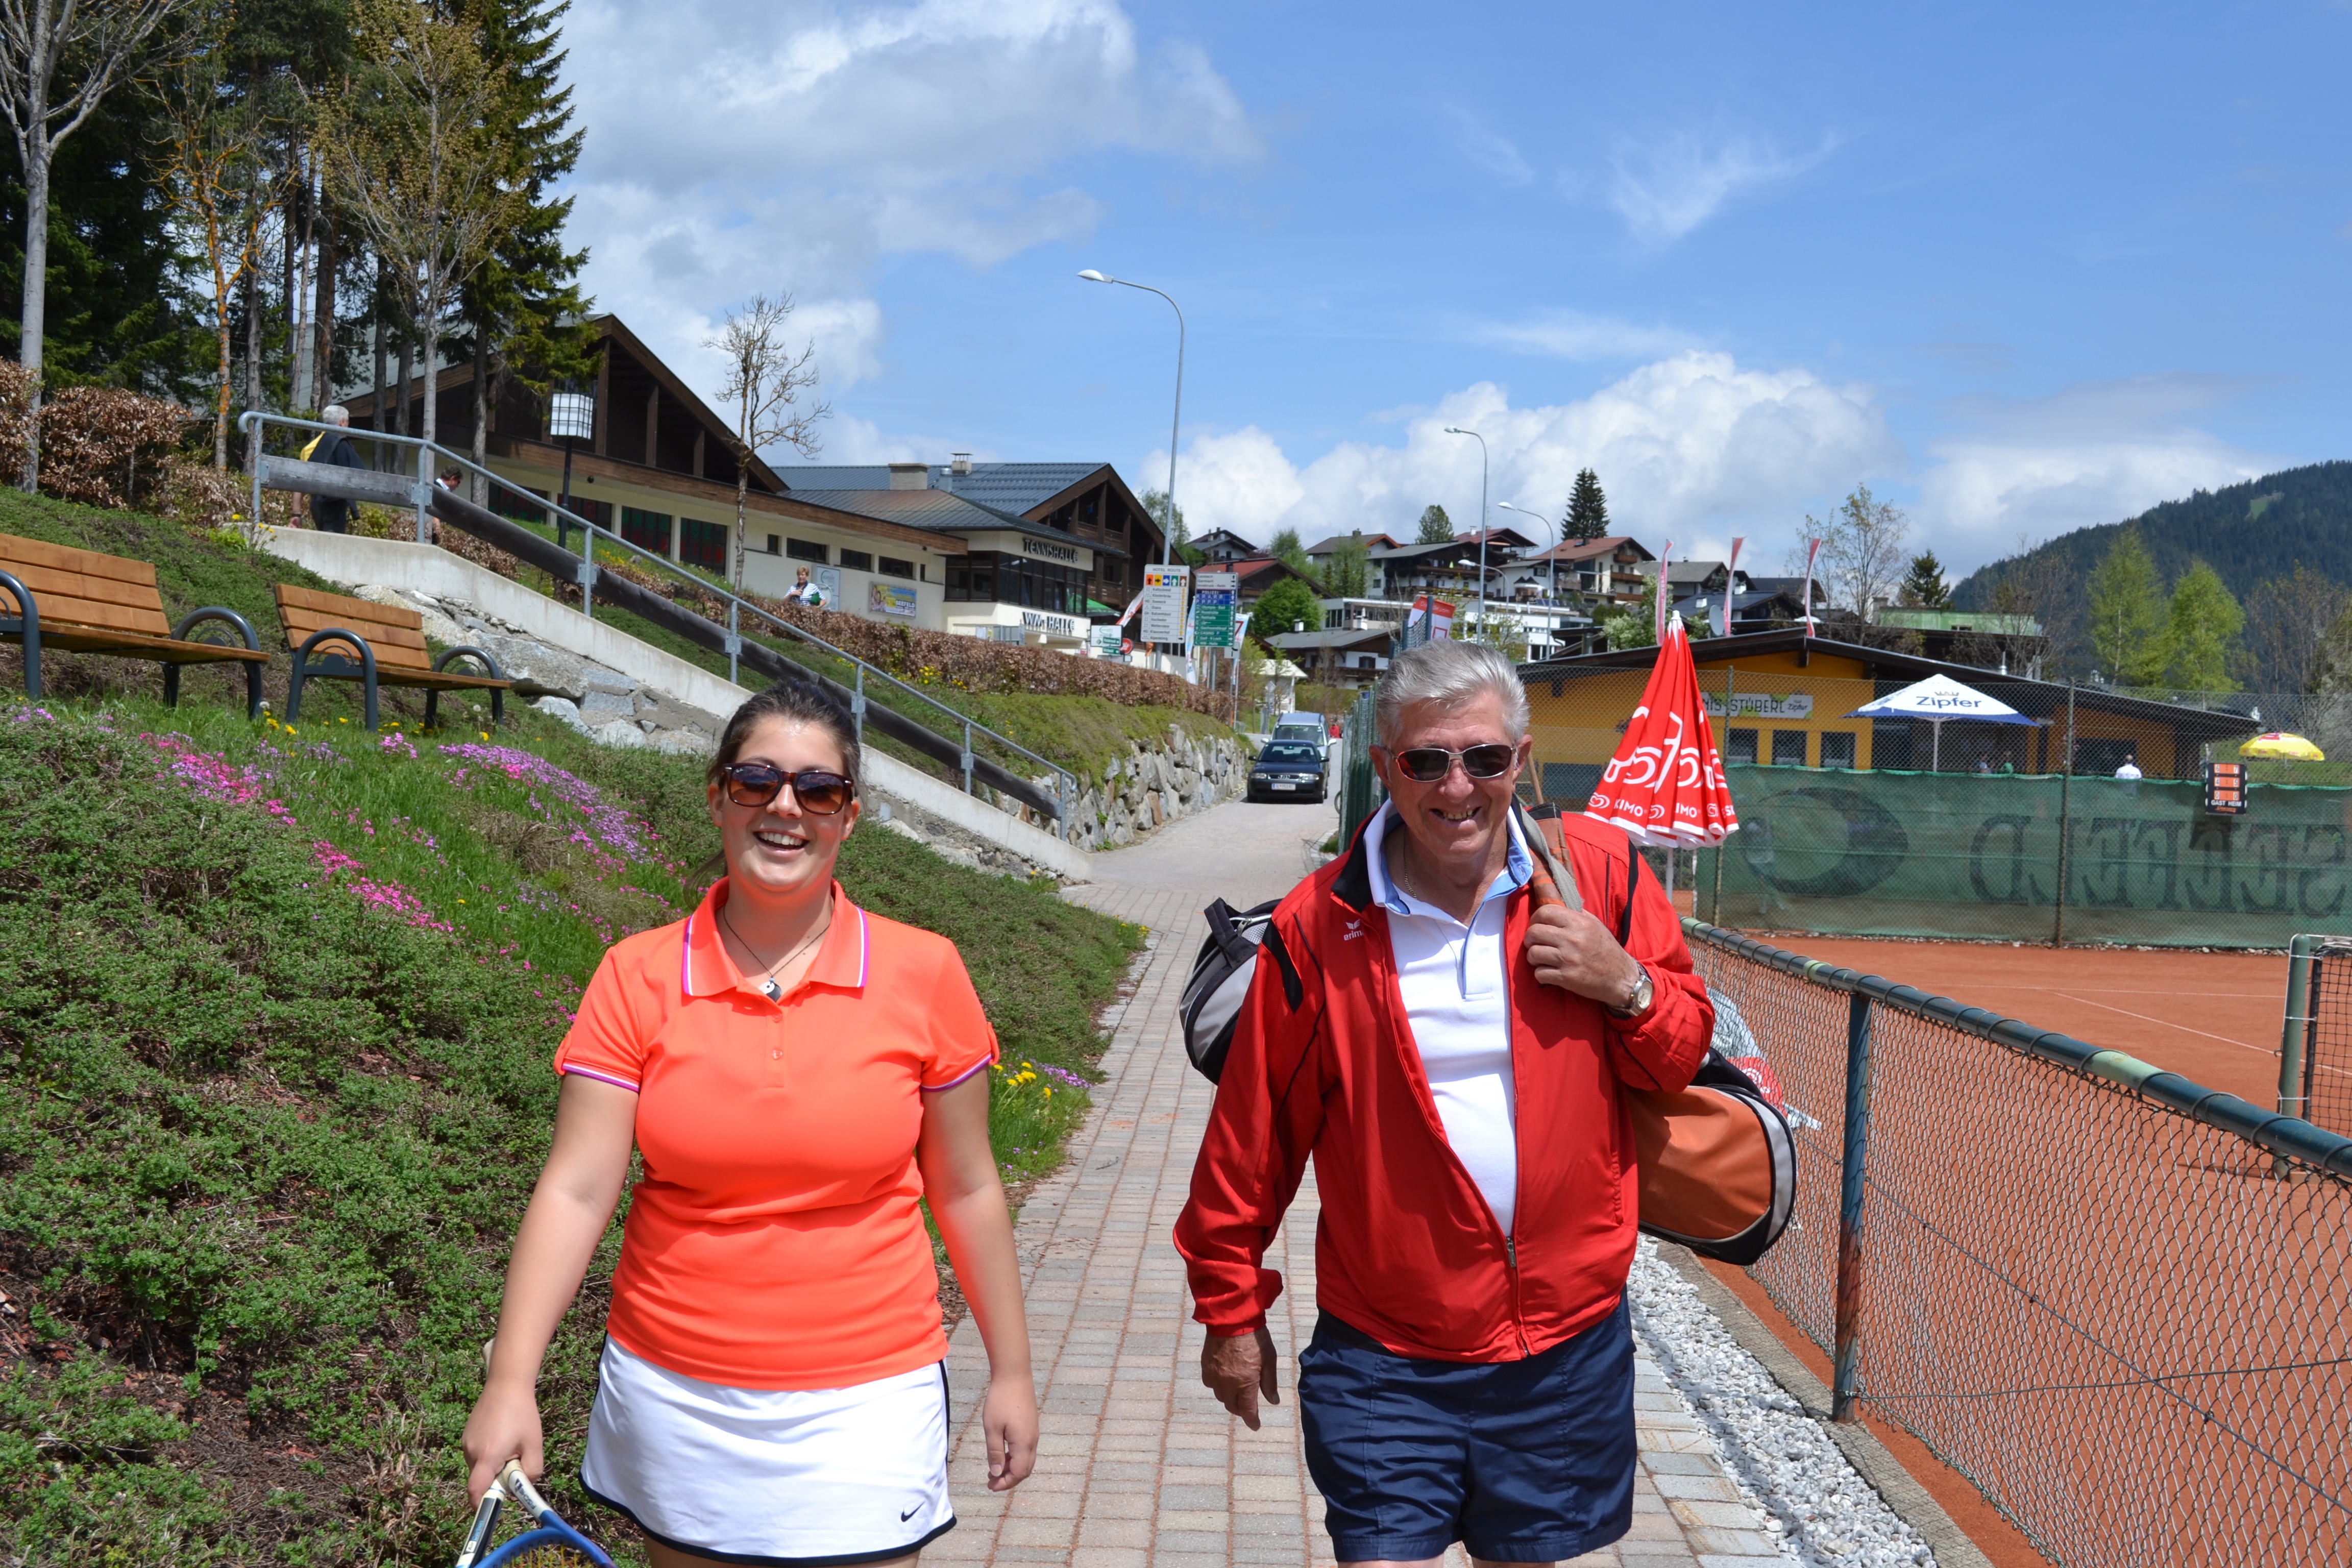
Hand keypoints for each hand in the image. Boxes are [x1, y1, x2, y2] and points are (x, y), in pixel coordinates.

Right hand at [461, 1379, 542, 1504]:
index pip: (476, 1490)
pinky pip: (477, 1456)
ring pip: (479, 1468)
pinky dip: (488, 1455)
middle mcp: (471, 1451)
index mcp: (487, 1456)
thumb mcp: (535, 1444)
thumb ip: (531, 1471)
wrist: (506, 1384)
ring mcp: (466, 1443)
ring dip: (493, 1465)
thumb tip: (522, 1487)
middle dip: (497, 1479)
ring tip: (509, 1443)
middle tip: (515, 1460)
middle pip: (481, 1480)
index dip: (482, 1504)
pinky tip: (501, 1436)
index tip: (491, 1509)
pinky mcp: (465, 1437)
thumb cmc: (522, 1414)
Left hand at [982, 1369, 1038, 1491]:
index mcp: (1024, 1443)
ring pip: (1026, 1459)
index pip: (1018, 1473)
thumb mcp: (992, 1428)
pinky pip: (1026, 1449)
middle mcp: (1032, 1440)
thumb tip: (996, 1473)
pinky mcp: (1031, 1425)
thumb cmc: (1000, 1401)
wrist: (1014, 1375)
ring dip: (1012, 1468)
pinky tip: (1002, 1453)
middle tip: (992, 1481)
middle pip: (1025, 1469)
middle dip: (1009, 1478)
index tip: (990, 1486)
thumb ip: (995, 1452)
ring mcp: (1033, 1432)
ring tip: (994, 1469)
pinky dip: (1015, 1457)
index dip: (1005, 1483)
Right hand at [1200, 1327, 1279, 1429]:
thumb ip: (1269, 1383)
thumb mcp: (1269, 1360)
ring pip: (1220, 1396)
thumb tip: (1272, 1401)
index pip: (1247, 1411)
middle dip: (1241, 1410)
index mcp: (1244, 1383)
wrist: (1232, 1318)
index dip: (1252, 1420)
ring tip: (1237, 1393)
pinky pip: (1209, 1383)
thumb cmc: (1254, 1338)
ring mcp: (1214, 1375)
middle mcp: (1227, 1383)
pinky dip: (1217, 1386)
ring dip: (1229, 1398)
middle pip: (1232, 1406)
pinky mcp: (1205, 1365)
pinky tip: (1223, 1380)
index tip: (1255, 1425)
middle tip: (1248, 1407)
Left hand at [1524, 901, 1644, 1010]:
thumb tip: (1556, 903)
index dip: (1535, 918)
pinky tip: (1548, 972)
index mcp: (1580, 922)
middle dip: (1530, 939)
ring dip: (1533, 957)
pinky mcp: (1566, 978)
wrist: (1621, 978)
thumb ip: (1576, 914)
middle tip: (1535, 943)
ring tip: (1541, 958)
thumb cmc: (1607, 950)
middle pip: (1534, 932)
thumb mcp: (1595, 925)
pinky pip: (1539, 973)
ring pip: (1533, 953)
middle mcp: (1573, 939)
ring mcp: (1568, 959)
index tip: (1536, 925)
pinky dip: (1540, 974)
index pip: (1545, 912)